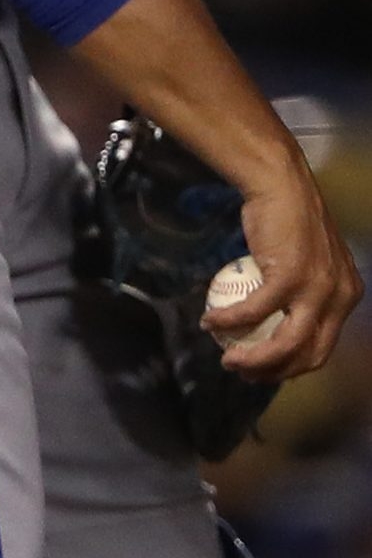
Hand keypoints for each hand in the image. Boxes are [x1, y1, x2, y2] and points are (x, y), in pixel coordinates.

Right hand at [205, 163, 360, 381]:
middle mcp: (340, 297)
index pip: (324, 346)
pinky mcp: (290, 277)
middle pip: (309, 354)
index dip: (291, 366)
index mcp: (348, 296)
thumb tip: (279, 318)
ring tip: (227, 359)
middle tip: (242, 370)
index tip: (262, 367)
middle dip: (274, 372)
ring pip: (286, 343)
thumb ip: (305, 290)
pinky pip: (253, 310)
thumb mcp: (311, 261)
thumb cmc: (289, 218)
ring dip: (253, 359)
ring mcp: (317, 289)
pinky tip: (209, 321)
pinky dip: (228, 320)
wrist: (281, 185)